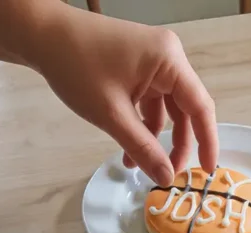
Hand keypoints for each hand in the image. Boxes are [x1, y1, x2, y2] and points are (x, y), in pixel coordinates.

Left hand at [35, 6, 217, 183]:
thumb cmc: (75, 65)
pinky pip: (150, 104)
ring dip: (155, 140)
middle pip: (186, 110)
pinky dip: (143, 128)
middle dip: (177, 145)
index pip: (200, 107)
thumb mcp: (112, 115)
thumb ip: (143, 149)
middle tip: (168, 176)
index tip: (208, 172)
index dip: (207, 142)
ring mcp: (152, 62)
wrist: (42, 36)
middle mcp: (167, 58)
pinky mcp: (138, 68)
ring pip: (167, 111)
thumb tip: (166, 178)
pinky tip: (129, 150)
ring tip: (139, 167)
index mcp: (169, 60)